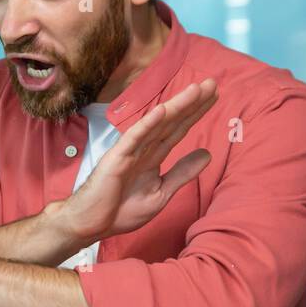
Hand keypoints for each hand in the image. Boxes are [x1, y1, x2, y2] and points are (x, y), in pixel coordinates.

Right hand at [58, 78, 218, 241]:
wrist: (92, 223)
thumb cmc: (122, 210)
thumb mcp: (162, 193)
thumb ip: (182, 173)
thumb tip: (208, 154)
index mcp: (153, 156)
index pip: (178, 130)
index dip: (195, 113)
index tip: (213, 96)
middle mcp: (143, 149)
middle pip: (171, 122)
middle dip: (192, 103)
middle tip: (211, 83)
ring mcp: (130, 151)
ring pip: (157, 125)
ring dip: (176, 107)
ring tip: (195, 90)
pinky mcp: (117, 158)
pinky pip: (135, 139)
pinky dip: (147, 125)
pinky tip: (161, 110)